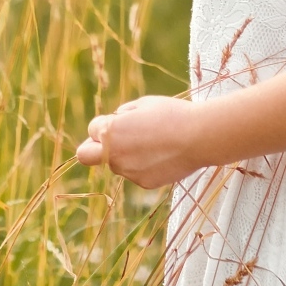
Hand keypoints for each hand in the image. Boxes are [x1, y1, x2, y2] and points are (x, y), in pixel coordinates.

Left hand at [75, 95, 202, 188]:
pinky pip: (135, 173)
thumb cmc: (171, 114)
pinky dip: (143, 165)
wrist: (199, 137)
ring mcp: (128, 171)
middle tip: (108, 143)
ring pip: (116, 164)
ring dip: (124, 155)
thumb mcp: (143, 103)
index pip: (92, 129)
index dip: (105, 124)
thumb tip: (114, 122)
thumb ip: (122, 114)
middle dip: (92, 149)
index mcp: (110, 131)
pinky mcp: (144, 182)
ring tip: (152, 143)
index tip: (119, 122)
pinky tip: (162, 154)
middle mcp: (114, 154)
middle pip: (86, 155)